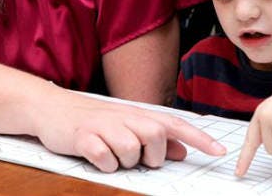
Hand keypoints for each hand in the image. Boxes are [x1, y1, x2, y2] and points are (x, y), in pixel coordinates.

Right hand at [34, 87, 226, 172]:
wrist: (51, 108)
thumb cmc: (92, 119)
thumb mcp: (126, 125)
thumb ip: (155, 138)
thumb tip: (181, 150)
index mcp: (137, 114)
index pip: (175, 124)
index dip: (199, 138)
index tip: (219, 151)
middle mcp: (124, 116)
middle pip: (155, 136)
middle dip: (151, 155)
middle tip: (136, 157)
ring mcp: (103, 126)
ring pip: (130, 150)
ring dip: (123, 161)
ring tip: (110, 154)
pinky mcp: (83, 137)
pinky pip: (103, 158)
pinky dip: (102, 163)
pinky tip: (94, 155)